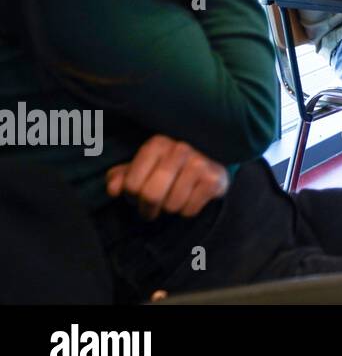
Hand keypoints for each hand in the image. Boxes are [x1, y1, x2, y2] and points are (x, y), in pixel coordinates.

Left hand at [105, 135, 228, 220]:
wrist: (212, 160)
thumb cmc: (169, 166)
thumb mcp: (143, 167)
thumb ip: (122, 177)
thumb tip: (113, 189)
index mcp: (157, 144)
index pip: (131, 185)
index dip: (131, 197)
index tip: (138, 196)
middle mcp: (180, 149)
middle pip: (151, 196)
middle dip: (147, 209)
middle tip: (151, 209)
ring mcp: (200, 163)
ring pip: (171, 205)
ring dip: (170, 209)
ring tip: (173, 199)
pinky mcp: (214, 179)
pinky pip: (190, 210)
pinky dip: (187, 211)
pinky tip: (190, 198)